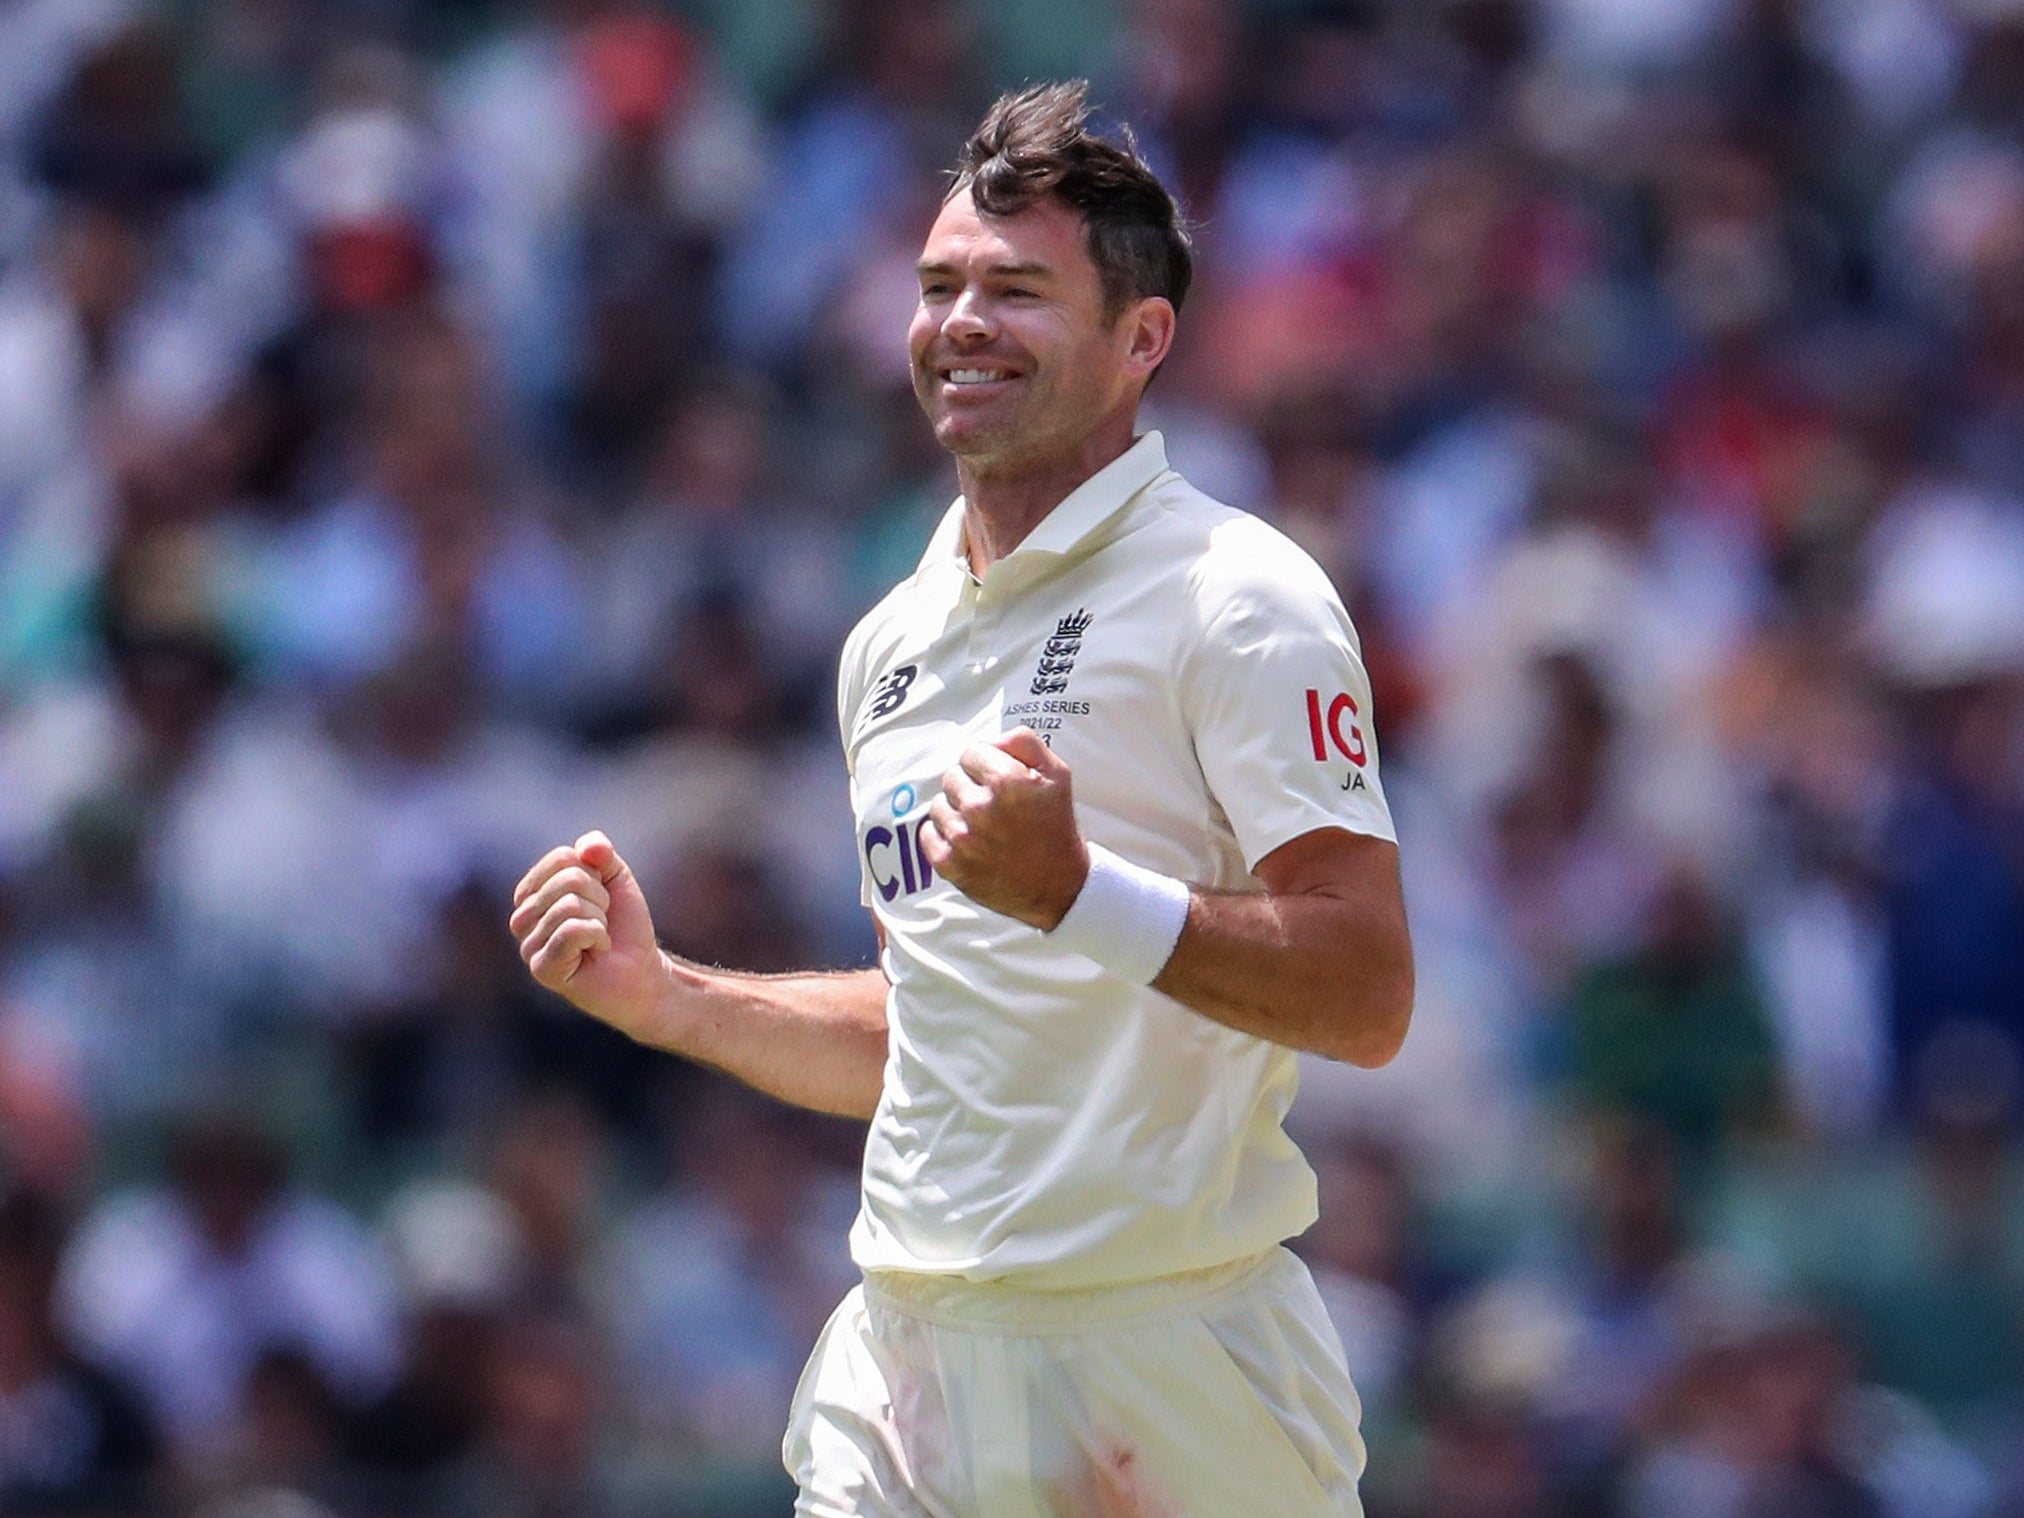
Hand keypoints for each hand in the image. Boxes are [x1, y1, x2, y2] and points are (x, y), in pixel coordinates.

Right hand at [510, 831, 661, 1037]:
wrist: (642, 970)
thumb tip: (588, 846)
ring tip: (599, 937)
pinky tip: (598, 949)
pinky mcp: (542, 968)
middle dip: (600, 898)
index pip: (562, 858)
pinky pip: (571, 930)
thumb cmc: (623, 926)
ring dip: (600, 919)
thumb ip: (601, 853)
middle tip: (603, 921)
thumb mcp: (616, 879)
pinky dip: (597, 935)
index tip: (601, 898)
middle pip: (568, 879)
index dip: (595, 874)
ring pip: (570, 905)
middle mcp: (522, 917)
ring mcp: (528, 944)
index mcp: (533, 892)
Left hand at [920, 728, 1089, 928]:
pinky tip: (968, 841)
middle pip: (951, 776)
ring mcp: (962, 839)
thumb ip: (1023, 742)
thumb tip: (991, 740)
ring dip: (956, 811)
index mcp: (1006, 781)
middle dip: (970, 786)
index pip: (971, 752)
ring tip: (982, 826)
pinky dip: (943, 836)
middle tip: (993, 806)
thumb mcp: (1057, 774)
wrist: (1059, 886)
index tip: (999, 781)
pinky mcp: (950, 865)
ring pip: (938, 805)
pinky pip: (928, 834)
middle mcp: (980, 808)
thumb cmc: (1056, 826)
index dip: (986, 764)